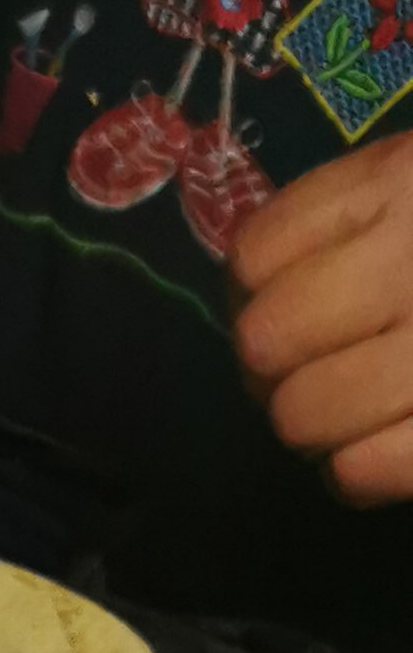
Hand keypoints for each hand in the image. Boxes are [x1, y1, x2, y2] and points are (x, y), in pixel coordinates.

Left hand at [232, 136, 412, 507]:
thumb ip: (355, 218)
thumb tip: (256, 292)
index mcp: (400, 180)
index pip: (255, 254)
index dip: (257, 294)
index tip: (295, 307)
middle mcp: (411, 257)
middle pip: (264, 340)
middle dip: (280, 368)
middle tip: (322, 371)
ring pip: (302, 414)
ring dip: (317, 427)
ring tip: (360, 413)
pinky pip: (359, 470)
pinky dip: (359, 472)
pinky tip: (387, 450)